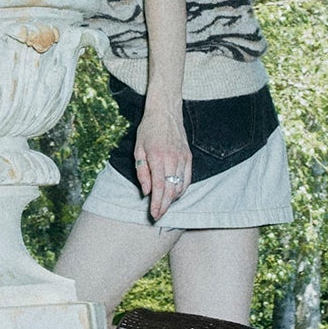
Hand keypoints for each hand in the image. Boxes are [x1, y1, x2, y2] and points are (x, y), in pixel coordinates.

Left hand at [134, 106, 190, 221]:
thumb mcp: (138, 149)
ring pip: (181, 186)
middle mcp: (172, 160)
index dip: (157, 203)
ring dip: (173, 199)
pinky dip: (182, 189)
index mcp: (157, 158)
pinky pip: (187, 179)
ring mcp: (183, 159)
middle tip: (158, 215)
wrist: (165, 113)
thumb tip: (147, 192)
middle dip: (165, 206)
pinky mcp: (188, 158)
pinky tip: (174, 194)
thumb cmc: (148, 130)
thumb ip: (142, 172)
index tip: (154, 214)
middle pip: (171, 190)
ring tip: (164, 205)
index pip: (159, 187)